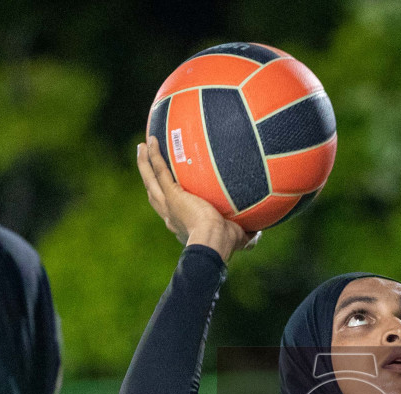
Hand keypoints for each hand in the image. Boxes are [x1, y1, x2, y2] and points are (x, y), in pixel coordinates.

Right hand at [137, 138, 258, 261]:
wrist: (213, 243)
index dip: (168, 199)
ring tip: (142, 147)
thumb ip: (247, 235)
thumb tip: (258, 233)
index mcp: (183, 225)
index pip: (172, 210)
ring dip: (144, 163)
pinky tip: (150, 140)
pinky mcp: (171, 195)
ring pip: (151, 180)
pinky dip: (153, 156)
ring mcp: (168, 204)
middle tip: (145, 162)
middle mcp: (170, 215)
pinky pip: (159, 170)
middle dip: (149, 178)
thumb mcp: (238, 238)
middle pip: (154, 192)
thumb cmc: (226, 245)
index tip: (170, 191)